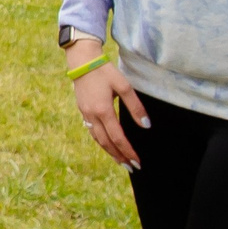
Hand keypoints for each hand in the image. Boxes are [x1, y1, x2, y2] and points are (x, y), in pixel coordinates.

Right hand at [70, 44, 148, 167]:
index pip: (118, 138)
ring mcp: (86, 114)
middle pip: (107, 143)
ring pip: (98, 140)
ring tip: (121, 161)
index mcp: (104, 111)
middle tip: (131, 167)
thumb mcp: (124, 86)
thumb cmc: (105, 71)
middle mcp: (93, 116)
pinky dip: (101, 142)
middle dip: (120, 156)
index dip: (128, 151)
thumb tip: (146, 125)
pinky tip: (107, 145)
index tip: (137, 161)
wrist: (82, 61)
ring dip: (110, 152)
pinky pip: (92, 132)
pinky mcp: (83, 111)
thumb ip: (135, 107)